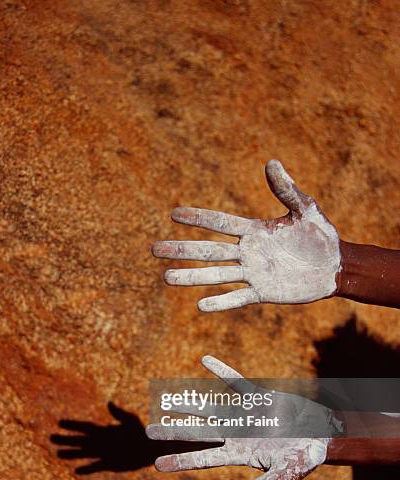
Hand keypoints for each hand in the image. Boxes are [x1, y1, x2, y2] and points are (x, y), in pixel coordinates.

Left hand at [146, 356, 341, 479]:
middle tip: (149, 431)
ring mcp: (245, 415)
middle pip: (198, 433)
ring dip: (190, 404)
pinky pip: (236, 382)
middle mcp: (236, 434)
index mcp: (239, 455)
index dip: (180, 460)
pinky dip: (221, 372)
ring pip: (210, 408)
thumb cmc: (303, 459)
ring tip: (167, 400)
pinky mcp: (258, 398)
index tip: (156, 464)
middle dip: (174, 432)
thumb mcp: (283, 477)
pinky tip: (205, 360)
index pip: (203, 459)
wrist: (322, 436)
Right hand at [153, 160, 340, 310]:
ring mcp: (253, 273)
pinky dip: (221, 303)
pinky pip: (238, 298)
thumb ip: (287, 190)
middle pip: (208, 251)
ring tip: (166, 278)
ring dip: (192, 277)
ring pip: (216, 275)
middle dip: (182, 250)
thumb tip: (271, 163)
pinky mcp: (263, 292)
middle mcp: (248, 252)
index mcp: (255, 230)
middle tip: (155, 249)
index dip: (198, 219)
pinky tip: (200, 306)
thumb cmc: (321, 235)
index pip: (220, 223)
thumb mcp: (306, 209)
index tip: (173, 213)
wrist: (335, 265)